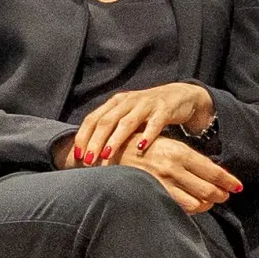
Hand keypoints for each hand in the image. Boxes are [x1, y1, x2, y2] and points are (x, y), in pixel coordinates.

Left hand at [71, 82, 215, 165]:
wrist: (180, 96)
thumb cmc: (149, 112)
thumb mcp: (128, 116)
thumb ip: (112, 129)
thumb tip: (90, 152)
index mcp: (116, 102)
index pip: (93, 119)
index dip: (83, 136)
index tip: (78, 155)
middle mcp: (128, 101)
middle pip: (106, 121)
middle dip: (95, 142)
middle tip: (88, 161)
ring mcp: (146, 104)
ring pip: (126, 123)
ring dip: (115, 140)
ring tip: (107, 156)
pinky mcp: (164, 109)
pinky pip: (154, 123)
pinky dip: (147, 135)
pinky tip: (141, 147)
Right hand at [107, 137, 241, 213]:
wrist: (109, 153)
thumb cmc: (143, 147)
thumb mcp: (168, 146)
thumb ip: (189, 159)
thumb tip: (211, 173)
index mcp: (181, 152)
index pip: (213, 171)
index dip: (228, 181)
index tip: (238, 187)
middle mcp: (174, 168)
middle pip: (209, 189)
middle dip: (220, 194)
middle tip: (225, 196)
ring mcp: (163, 183)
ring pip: (197, 202)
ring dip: (206, 204)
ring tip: (209, 202)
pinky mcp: (153, 194)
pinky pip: (180, 208)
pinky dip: (190, 209)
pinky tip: (193, 205)